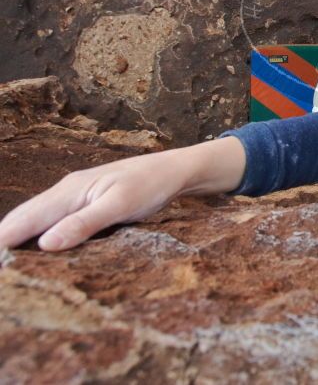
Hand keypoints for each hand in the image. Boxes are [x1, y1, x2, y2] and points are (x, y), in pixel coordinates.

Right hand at [0, 151, 183, 250]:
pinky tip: (35, 248)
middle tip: (0, 271)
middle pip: (22, 218)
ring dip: (16, 237)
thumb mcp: (120, 206)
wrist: (174, 170)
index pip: (23, 221)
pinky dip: (36, 233)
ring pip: (35, 217)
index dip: (3, 242)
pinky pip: (51, 218)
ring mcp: (74, 196)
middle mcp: (65, 192)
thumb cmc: (151, 185)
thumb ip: (84, 223)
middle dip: (4, 241)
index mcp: (69, 192)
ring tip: (8, 263)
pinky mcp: (85, 202)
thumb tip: (45, 245)